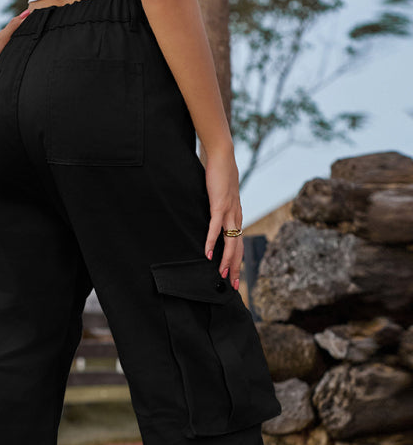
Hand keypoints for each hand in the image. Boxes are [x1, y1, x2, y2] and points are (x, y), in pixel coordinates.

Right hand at [203, 144, 243, 290]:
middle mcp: (236, 216)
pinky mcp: (219, 205)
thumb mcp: (222, 196)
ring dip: (226, 260)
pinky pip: (215, 228)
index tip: (235, 278)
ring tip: (221, 275)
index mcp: (236, 216)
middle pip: (238, 248)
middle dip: (235, 268)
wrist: (222, 157)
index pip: (239, 244)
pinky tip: (206, 254)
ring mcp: (229, 212)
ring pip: (230, 242)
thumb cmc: (220, 175)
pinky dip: (210, 242)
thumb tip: (216, 218)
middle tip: (234, 286)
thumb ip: (221, 208)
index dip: (237, 262)